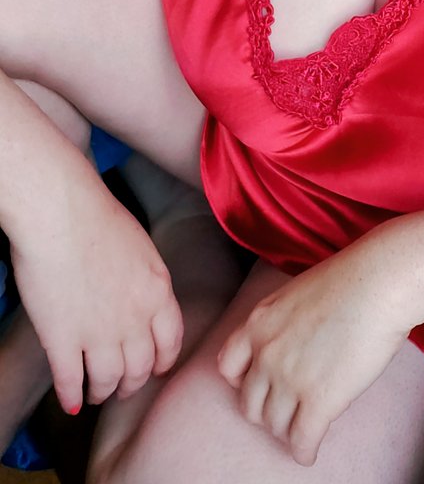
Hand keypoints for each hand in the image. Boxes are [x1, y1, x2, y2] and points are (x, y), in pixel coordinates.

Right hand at [11, 172, 182, 410]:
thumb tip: (142, 296)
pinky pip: (70, 380)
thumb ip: (146, 280)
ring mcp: (99, 332)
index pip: (171, 341)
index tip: (156, 369)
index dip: (163, 361)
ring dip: (101, 392)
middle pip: (141, 367)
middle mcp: (135, 317)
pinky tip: (69, 400)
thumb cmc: (98, 217)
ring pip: (107, 380)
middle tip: (123, 387)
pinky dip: (71, 395)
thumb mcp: (141, 248)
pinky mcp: (62, 339)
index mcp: (158, 290)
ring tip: (95, 394)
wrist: (62, 213)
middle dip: (132, 383)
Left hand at [217, 246, 410, 464]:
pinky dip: (304, 451)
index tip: (260, 384)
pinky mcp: (318, 401)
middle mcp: (266, 354)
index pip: (228, 367)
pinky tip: (310, 451)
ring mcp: (289, 380)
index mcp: (259, 323)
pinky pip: (301, 441)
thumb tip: (293, 342)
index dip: (243, 381)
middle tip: (285, 409)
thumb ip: (283, 322)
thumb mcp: (297, 292)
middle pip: (250, 404)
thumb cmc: (350, 279)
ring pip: (275, 425)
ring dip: (287, 430)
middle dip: (266, 410)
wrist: (378, 284)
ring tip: (301, 428)